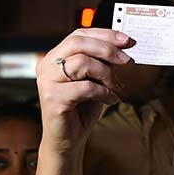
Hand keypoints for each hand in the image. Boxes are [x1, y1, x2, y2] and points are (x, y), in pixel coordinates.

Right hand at [36, 28, 134, 155]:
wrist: (68, 139)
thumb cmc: (81, 110)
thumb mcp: (94, 81)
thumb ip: (101, 64)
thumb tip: (122, 48)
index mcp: (55, 57)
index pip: (79, 35)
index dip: (105, 35)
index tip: (127, 40)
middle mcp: (47, 65)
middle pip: (78, 43)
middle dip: (107, 49)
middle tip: (126, 60)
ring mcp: (47, 81)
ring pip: (82, 63)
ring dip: (107, 74)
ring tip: (115, 87)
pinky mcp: (53, 98)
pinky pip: (86, 87)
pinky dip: (104, 93)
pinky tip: (110, 100)